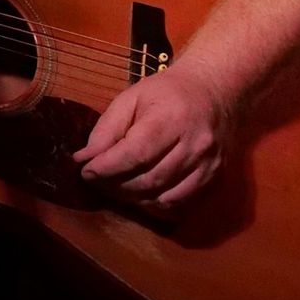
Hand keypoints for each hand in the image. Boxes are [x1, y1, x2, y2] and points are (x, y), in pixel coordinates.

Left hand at [72, 63, 233, 213]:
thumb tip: (83, 160)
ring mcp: (209, 166)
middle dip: (115, 186)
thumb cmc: (167, 93)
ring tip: (117, 188)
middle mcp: (196, 145)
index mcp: (173, 118)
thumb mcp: (132, 98)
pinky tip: (143, 196)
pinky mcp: (216, 181)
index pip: (136, 154)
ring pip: (163, 199)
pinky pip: (180, 207)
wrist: (214, 92)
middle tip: (98, 181)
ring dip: (133, 200)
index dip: (106, 168)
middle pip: (148, 180)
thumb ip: (107, 129)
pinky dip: (156, 207)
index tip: (86, 172)